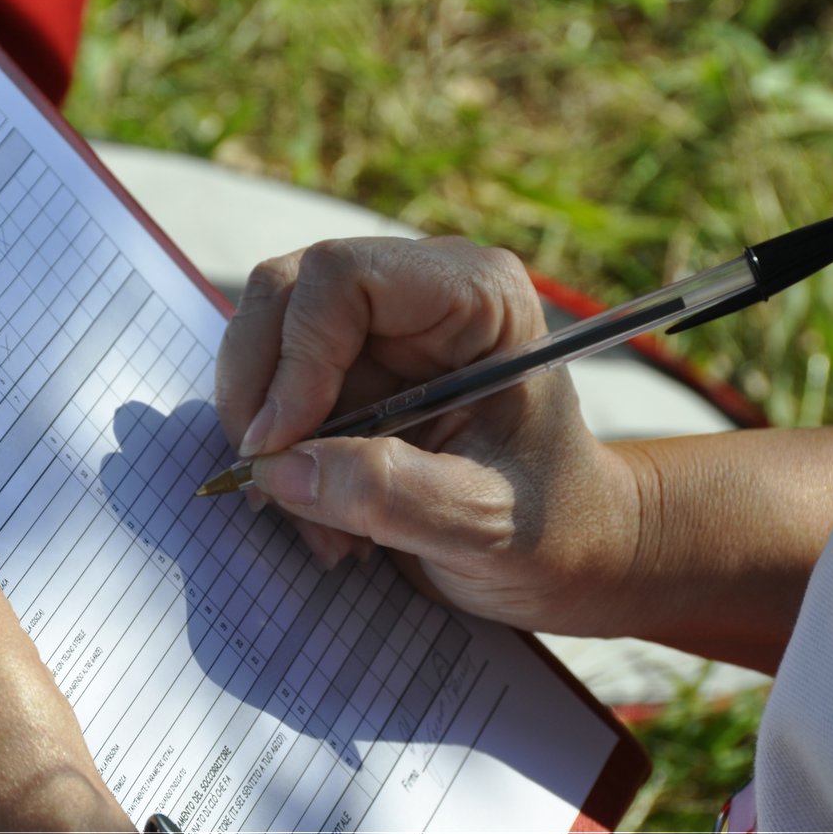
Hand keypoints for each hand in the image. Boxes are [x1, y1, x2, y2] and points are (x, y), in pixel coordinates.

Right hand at [214, 237, 645, 636]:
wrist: (572, 555)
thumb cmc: (557, 530)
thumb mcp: (485, 524)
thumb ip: (388, 493)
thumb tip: (278, 470)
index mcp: (475, 295)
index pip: (341, 278)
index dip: (295, 357)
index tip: (279, 447)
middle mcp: (419, 292)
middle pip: (284, 294)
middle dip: (260, 393)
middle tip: (269, 484)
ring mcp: (378, 330)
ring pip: (263, 343)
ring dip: (267, 435)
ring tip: (316, 520)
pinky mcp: (347, 374)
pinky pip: (272, 393)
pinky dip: (276, 458)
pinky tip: (322, 515)